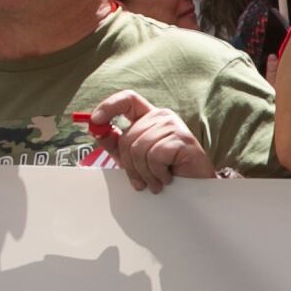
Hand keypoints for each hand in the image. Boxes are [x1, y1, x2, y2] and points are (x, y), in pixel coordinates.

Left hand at [83, 89, 216, 192]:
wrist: (195, 191)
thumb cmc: (166, 173)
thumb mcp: (134, 159)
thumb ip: (116, 144)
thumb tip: (96, 130)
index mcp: (149, 117)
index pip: (127, 100)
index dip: (108, 106)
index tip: (95, 121)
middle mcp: (161, 117)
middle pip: (128, 135)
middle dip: (129, 164)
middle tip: (140, 182)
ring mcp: (174, 126)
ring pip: (139, 148)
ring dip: (145, 172)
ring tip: (156, 181)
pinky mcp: (182, 139)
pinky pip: (154, 156)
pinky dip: (157, 173)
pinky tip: (168, 178)